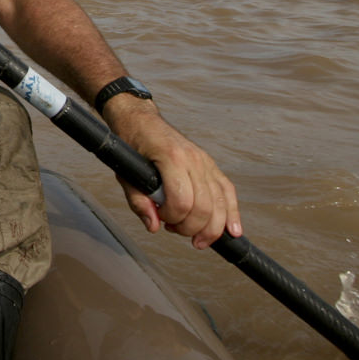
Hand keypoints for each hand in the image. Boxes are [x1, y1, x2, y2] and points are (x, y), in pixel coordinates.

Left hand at [108, 102, 241, 248]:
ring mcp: (205, 161)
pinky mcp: (211, 164)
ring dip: (211, 228)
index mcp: (171, 158)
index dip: (171, 218)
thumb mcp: (125, 173)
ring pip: (220, 202)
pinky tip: (233, 230)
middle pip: (205, 207)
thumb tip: (153, 227)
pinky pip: (227, 191)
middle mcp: (193, 159)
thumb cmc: (131, 144)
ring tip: (197, 240)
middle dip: (190, 228)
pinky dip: (232, 213)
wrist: (140, 120)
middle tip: (174, 229)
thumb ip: (138, 202)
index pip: (182, 201)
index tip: (160, 218)